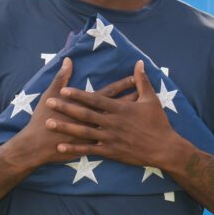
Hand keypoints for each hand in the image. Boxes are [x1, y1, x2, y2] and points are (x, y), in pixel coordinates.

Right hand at [3, 58, 135, 167]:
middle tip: (147, 92)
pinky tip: (132, 135)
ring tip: (145, 113)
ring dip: (132, 119)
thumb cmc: (43, 119)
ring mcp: (95, 135)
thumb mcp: (51, 95)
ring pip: (119, 125)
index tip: (134, 77)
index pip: (109, 92)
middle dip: (133, 99)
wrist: (37, 146)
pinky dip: (122, 137)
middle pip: (118, 108)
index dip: (122, 84)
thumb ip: (61, 77)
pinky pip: (111, 142)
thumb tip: (68, 60)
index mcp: (86, 105)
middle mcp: (94, 119)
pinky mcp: (92, 148)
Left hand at [45, 60, 191, 171]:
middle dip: (65, 108)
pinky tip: (61, 148)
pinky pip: (89, 150)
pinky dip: (74, 149)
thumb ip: (143, 81)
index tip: (64, 89)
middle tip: (49, 102)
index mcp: (120, 109)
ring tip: (49, 123)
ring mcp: (110, 138)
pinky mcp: (111, 152)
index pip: (95, 99)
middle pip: (85, 114)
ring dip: (65, 127)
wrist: (164, 148)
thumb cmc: (158, 123)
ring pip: (83, 132)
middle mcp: (112, 123)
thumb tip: (139, 63)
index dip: (79, 94)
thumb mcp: (152, 99)